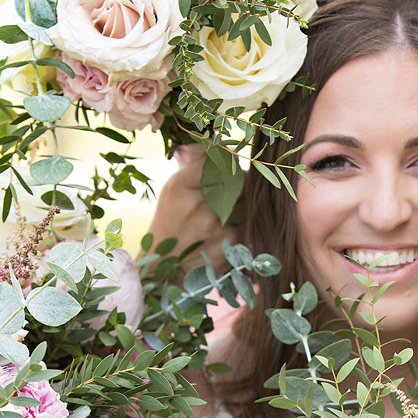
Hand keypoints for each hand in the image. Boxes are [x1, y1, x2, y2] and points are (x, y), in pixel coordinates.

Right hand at [144, 147, 239, 277]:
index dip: (229, 164)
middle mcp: (199, 204)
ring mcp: (217, 225)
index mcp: (180, 186)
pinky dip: (246, 222)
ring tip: (230, 213)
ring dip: (246, 204)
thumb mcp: (175, 191)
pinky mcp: (233, 243)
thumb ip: (200, 166)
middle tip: (235, 192)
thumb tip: (231, 147)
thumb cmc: (172, 224)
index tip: (230, 167)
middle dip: (242, 184)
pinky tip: (232, 228)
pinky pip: (251, 222)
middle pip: (240, 180)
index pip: (217, 161)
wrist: (166, 270)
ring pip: (249, 202)